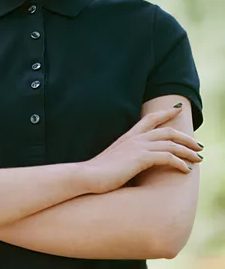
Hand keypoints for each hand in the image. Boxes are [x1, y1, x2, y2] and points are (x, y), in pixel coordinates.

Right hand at [80, 104, 203, 194]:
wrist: (87, 175)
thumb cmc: (98, 172)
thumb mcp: (114, 161)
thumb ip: (125, 158)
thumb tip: (131, 163)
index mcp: (128, 136)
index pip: (149, 119)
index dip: (165, 113)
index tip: (177, 109)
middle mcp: (135, 138)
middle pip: (166, 130)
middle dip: (184, 136)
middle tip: (197, 144)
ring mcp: (138, 146)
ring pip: (170, 143)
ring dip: (187, 150)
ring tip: (199, 157)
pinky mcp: (140, 158)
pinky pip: (167, 157)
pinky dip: (179, 162)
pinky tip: (186, 169)